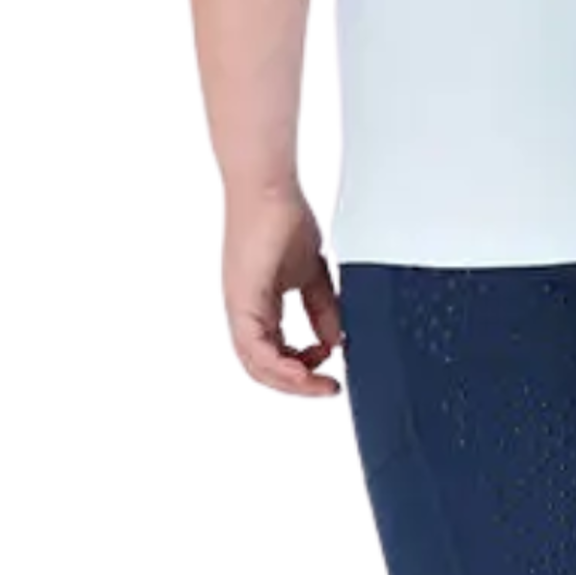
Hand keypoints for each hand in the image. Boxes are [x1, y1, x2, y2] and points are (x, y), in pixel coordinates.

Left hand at [222, 188, 343, 396]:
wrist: (269, 187)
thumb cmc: (284, 215)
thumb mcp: (312, 272)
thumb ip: (322, 307)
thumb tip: (335, 340)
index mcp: (260, 304)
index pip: (276, 352)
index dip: (304, 366)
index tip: (330, 366)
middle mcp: (245, 310)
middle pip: (263, 367)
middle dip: (298, 384)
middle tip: (326, 387)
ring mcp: (240, 307)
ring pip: (256, 365)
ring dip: (289, 382)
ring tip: (318, 384)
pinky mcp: (241, 301)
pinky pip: (254, 349)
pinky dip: (279, 366)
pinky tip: (303, 370)